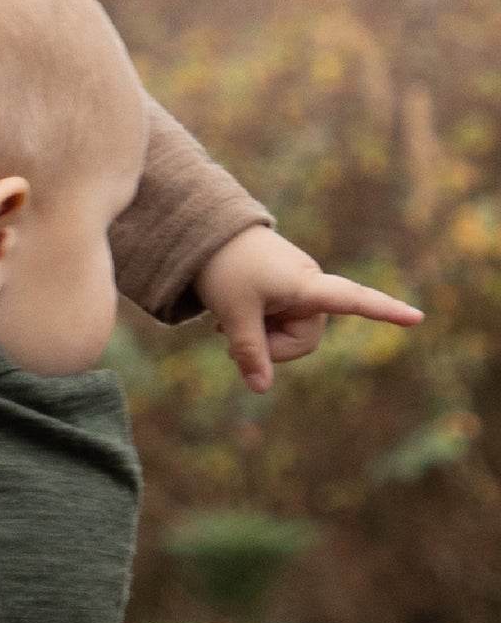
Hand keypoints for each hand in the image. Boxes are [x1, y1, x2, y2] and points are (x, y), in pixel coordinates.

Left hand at [194, 224, 421, 393]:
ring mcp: (299, 290)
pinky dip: (258, 328)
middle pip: (304, 341)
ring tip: (229, 319)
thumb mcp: (232, 312)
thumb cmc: (223, 268)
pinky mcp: (287, 294)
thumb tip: (260, 389)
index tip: (417, 318)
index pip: (353, 299)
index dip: (384, 311)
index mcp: (306, 284)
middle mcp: (311, 286)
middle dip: (270, 347)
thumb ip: (248, 351)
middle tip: (227, 337)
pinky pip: (281, 326)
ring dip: (260, 337)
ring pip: (290, 337)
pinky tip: (229, 321)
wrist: (206, 233)